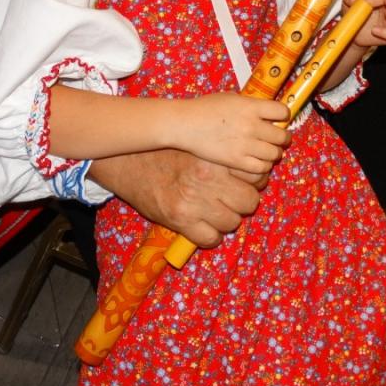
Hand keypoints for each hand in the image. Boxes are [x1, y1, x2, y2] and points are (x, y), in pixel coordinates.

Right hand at [88, 149, 263, 246]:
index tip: (245, 181)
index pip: (256, 174)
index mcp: (214, 159)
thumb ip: (224, 156)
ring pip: (233, 222)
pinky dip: (210, 236)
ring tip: (214, 210)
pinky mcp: (181, 222)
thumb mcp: (199, 146)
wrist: (129, 163)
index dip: (254, 179)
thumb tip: (256, 167)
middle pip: (250, 201)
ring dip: (226, 219)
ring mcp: (194, 203)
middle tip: (231, 197)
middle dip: (243, 201)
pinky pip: (211, 239)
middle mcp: (208, 180)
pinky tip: (202, 226)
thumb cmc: (167, 152)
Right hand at [173, 91, 289, 172]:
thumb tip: (266, 112)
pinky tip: (258, 161)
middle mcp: (251, 125)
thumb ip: (250, 105)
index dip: (283, 116)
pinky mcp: (237, 160)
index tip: (278, 119)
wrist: (185, 124)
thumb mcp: (231, 98)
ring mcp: (245, 144)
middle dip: (282, 137)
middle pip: (281, 136)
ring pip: (275, 153)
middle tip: (277, 139)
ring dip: (274, 152)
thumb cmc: (205, 108)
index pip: (282, 111)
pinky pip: (262, 167)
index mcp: (251, 106)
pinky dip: (263, 165)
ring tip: (268, 151)